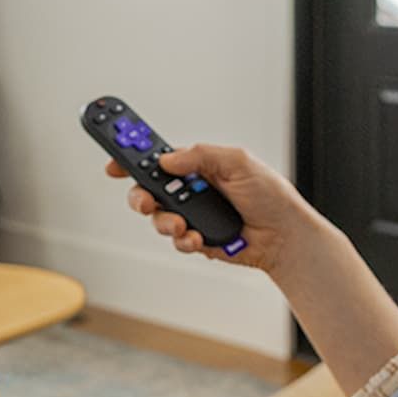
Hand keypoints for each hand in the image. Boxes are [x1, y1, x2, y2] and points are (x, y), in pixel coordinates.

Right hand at [105, 143, 315, 275]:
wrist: (284, 236)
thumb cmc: (270, 195)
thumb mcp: (238, 161)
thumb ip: (201, 155)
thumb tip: (168, 159)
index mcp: (197, 165)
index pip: (157, 158)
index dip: (131, 157)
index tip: (113, 161)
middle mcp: (189, 190)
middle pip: (147, 190)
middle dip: (138, 195)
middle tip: (144, 199)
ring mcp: (191, 216)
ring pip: (157, 218)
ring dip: (164, 221)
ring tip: (181, 224)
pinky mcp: (196, 240)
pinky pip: (176, 241)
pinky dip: (184, 240)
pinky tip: (198, 238)